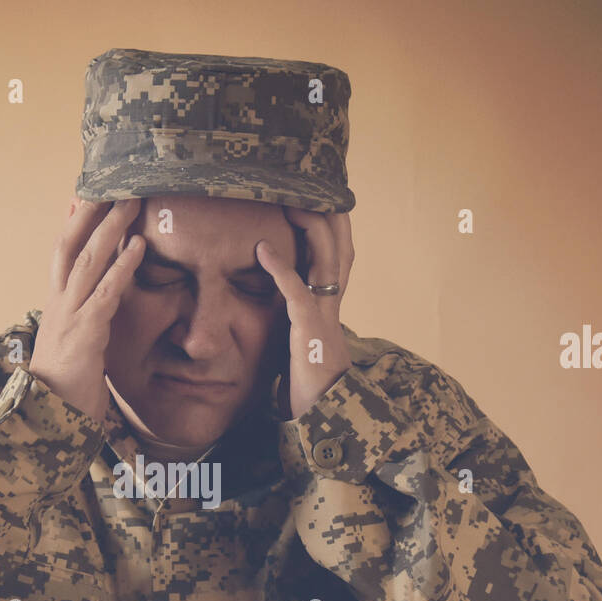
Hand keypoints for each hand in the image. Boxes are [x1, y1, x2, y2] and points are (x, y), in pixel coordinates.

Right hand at [29, 197, 145, 423]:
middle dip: (90, 213)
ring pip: (87, 261)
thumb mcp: (75, 348)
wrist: (49, 419)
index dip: (73, 224)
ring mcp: (70, 316)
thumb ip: (84, 325)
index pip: (63, 255)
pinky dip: (121, 268)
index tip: (83, 193)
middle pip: (70, 246)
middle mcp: (59, 304)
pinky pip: (105, 293)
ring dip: (110, 229)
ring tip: (131, 203)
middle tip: (111, 183)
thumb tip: (95, 312)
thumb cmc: (66, 388)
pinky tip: (138, 248)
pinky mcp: (85, 334)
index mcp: (57, 306)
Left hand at [255, 206, 354, 420]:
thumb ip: (294, 315)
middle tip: (303, 184)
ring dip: (309, 228)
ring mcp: (324, 317)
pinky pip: (298, 294)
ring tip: (288, 200)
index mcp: (330, 303)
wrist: (322, 417)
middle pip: (339, 246)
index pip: (337, 252)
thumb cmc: (308, 382)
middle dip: (325, 212)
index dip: (331, 221)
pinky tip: (262, 250)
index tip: (314, 193)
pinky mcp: (309, 334)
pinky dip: (281, 270)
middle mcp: (332, 304)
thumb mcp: (301, 340)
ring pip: (326, 261)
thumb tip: (276, 296)